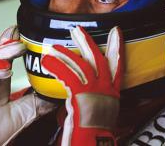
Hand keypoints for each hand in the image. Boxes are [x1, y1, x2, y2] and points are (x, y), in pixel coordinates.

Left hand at [41, 26, 123, 145]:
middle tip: (78, 30)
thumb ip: (92, 99)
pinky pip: (68, 76)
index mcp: (111, 93)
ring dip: (66, 54)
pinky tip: (48, 63)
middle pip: (98, 59)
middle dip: (87, 42)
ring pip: (81, 65)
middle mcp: (106, 90)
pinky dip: (57, 68)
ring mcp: (95, 92)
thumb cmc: (93, 133)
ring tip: (54, 48)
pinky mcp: (81, 96)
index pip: (116, 66)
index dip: (116, 48)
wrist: (93, 144)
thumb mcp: (98, 113)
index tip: (115, 32)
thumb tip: (80, 92)